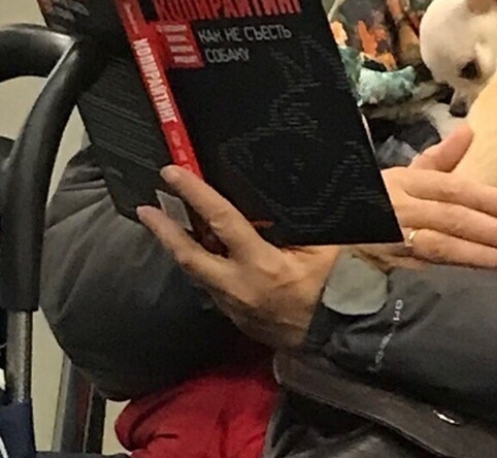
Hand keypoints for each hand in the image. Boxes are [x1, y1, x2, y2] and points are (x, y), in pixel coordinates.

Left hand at [137, 167, 338, 349]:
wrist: (337, 337)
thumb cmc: (334, 289)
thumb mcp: (324, 247)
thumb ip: (298, 224)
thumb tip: (278, 199)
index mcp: (261, 264)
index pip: (221, 220)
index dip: (195, 193)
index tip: (173, 174)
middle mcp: (238, 286)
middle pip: (190, 255)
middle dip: (164, 230)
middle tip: (145, 209)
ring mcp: (234, 306)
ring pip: (197, 273)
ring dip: (180, 248)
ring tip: (165, 226)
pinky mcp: (236, 317)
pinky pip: (212, 287)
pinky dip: (203, 266)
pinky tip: (202, 254)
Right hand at [361, 126, 496, 271]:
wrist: (335, 233)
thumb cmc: (378, 200)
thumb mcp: (404, 174)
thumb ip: (440, 157)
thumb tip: (468, 130)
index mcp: (405, 182)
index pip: (452, 188)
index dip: (487, 198)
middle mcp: (401, 210)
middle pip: (453, 218)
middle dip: (494, 231)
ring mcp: (396, 241)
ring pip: (444, 248)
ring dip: (482, 257)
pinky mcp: (393, 267)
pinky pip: (431, 270)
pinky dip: (459, 274)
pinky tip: (485, 279)